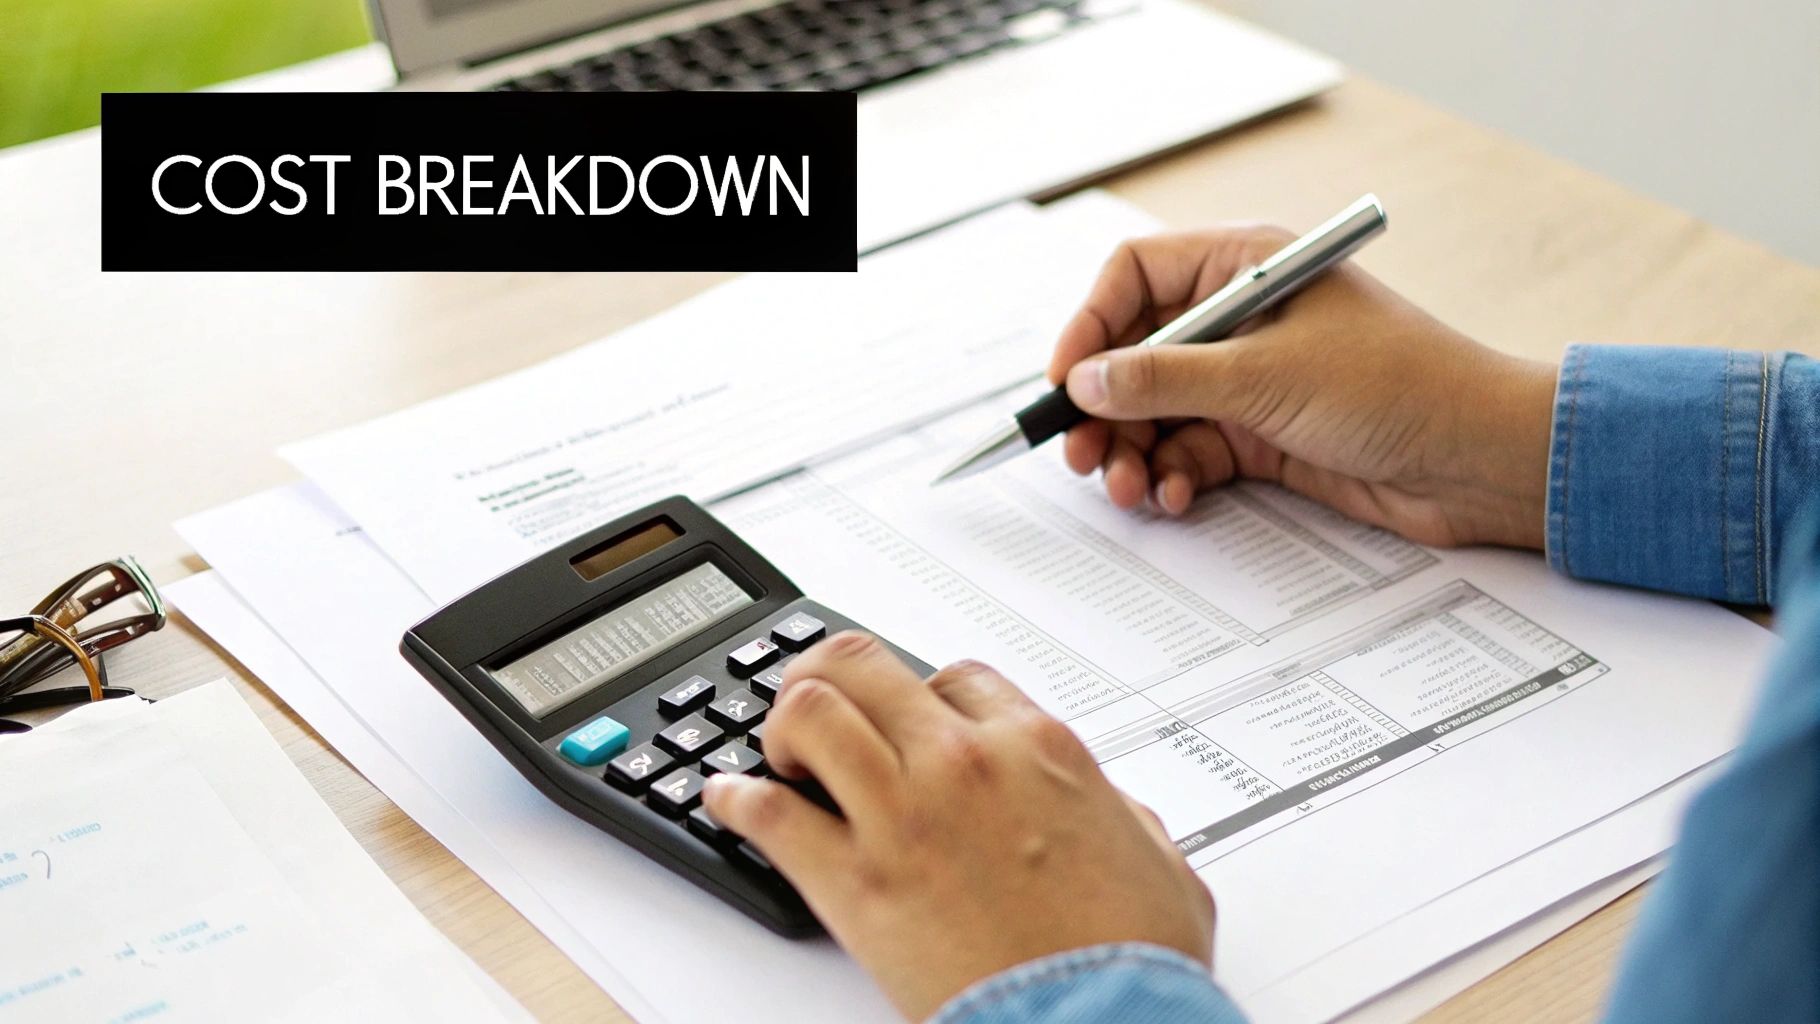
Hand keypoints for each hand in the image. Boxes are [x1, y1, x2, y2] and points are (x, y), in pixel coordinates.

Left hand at [702, 633, 1213, 1020]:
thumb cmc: (1133, 958)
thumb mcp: (1159, 860)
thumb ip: (1123, 815)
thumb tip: (1111, 809)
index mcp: (1037, 747)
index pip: (955, 677)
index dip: (923, 698)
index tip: (909, 721)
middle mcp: (962, 761)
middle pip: (862, 665)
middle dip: (830, 678)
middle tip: (819, 710)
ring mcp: (903, 813)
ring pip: (809, 711)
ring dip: (784, 726)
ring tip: (781, 755)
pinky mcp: (854, 882)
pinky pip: (768, 813)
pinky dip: (733, 799)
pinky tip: (726, 801)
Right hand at [1048, 226, 1556, 548]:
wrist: (1479, 459)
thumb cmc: (1399, 387)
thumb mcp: (1263, 377)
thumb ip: (1163, 378)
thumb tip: (1085, 381)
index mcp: (1244, 267)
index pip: (1134, 277)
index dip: (1089, 326)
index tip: (1064, 382)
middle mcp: (1241, 317)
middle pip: (1134, 352)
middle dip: (1104, 406)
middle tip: (1081, 454)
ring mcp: (1250, 378)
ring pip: (1156, 410)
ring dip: (1132, 450)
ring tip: (1127, 487)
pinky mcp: (1263, 434)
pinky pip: (1190, 450)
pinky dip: (1172, 474)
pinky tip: (1174, 495)